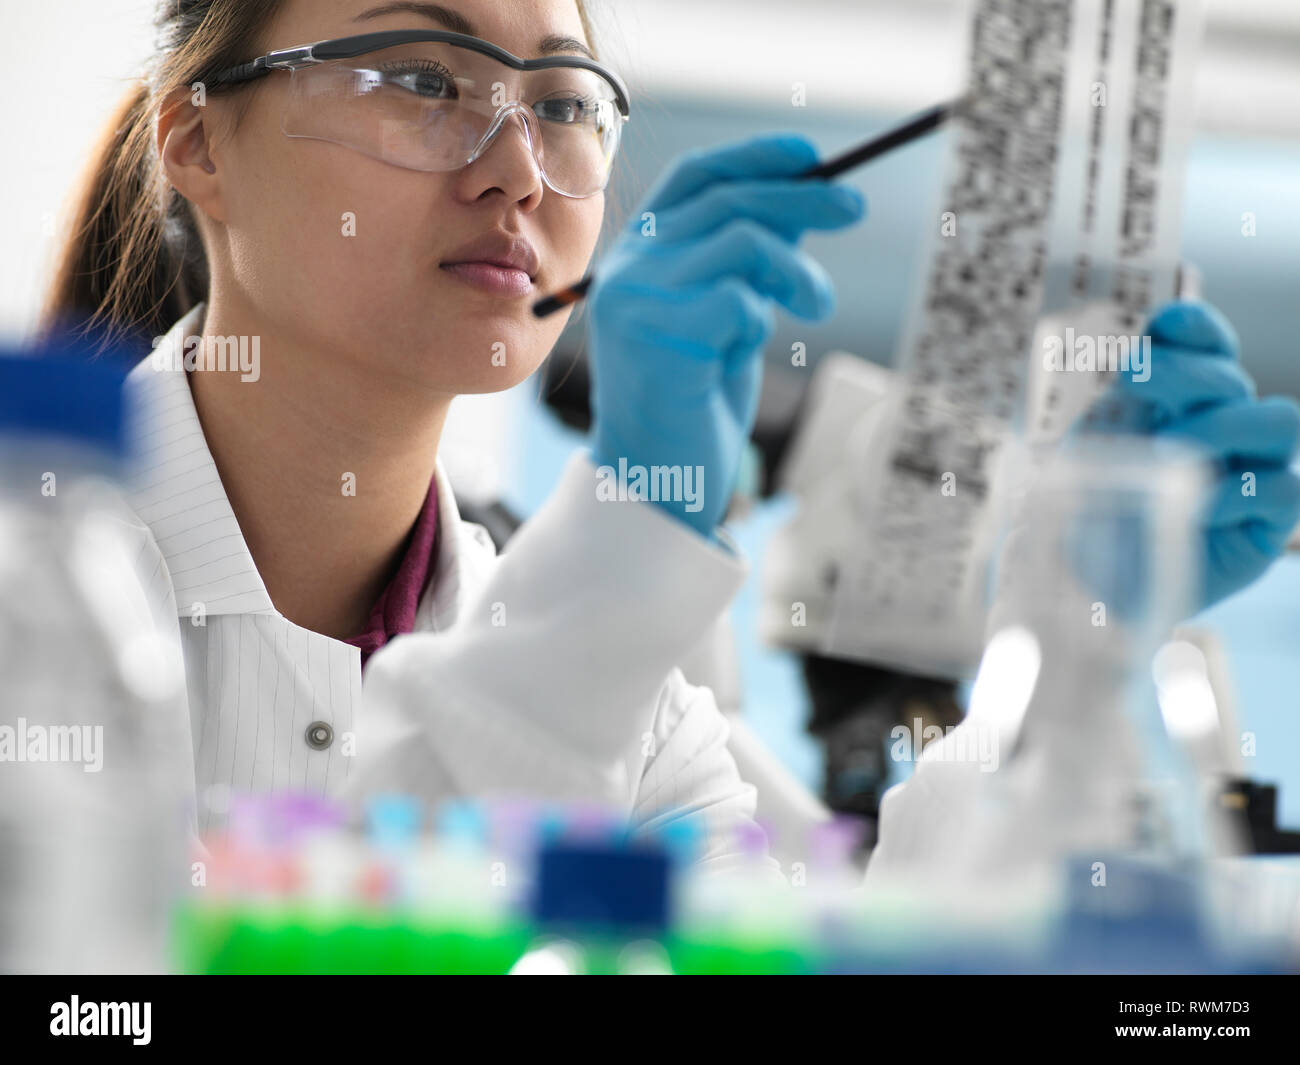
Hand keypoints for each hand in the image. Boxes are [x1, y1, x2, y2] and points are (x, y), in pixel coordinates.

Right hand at [586, 133, 865, 536]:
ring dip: (796, 270)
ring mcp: (635, 301)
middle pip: (727, 202)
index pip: (694, 177)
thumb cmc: (695, 398)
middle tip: (856, 208)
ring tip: (819, 305)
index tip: (811, 155)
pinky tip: (746, 350)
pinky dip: (759, 319)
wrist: (655, 479)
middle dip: (801, 198)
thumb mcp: (728, 315)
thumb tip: (808, 202)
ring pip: (740, 243)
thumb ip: (750, 260)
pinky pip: (737, 301)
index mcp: (639, 255)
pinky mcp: (656, 338)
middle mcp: (628, 269)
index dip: (753, 157)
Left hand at [1083, 300, 1299, 609]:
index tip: (1165, 327)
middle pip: (1232, 377)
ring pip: (1279, 418)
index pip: (1205, 345)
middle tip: (1136, 387)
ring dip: (1222, 425)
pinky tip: (1192, 509)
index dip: (1196, 328)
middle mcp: (1224, 425)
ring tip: (1173, 452)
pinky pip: (1280, 487)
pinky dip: (1232, 492)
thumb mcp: (1090, 451)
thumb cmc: (1091, 512)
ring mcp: (1253, 469)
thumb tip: (1147, 355)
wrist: (1091, 585)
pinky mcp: (1268, 520)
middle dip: (1185, 374)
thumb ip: (1122, 405)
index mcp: (1179, 400)